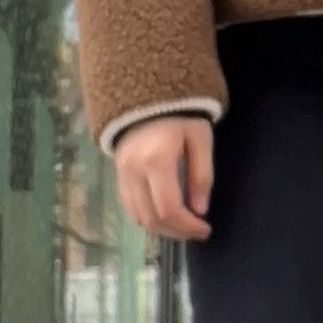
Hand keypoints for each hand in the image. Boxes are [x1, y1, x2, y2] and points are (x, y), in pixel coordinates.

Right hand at [114, 115, 213, 240]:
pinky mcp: (117, 173)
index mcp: (157, 161)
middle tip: (196, 231)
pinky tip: (165, 215)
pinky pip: (129, 206)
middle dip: (177, 232)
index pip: (169, 209)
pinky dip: (147, 217)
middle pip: (152, 218)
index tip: (205, 229)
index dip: (188, 227)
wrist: (145, 90)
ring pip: (138, 216)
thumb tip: (200, 210)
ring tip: (183, 225)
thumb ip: (201, 175)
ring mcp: (122, 173)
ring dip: (162, 228)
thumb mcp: (199, 138)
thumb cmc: (179, 112)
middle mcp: (134, 171)